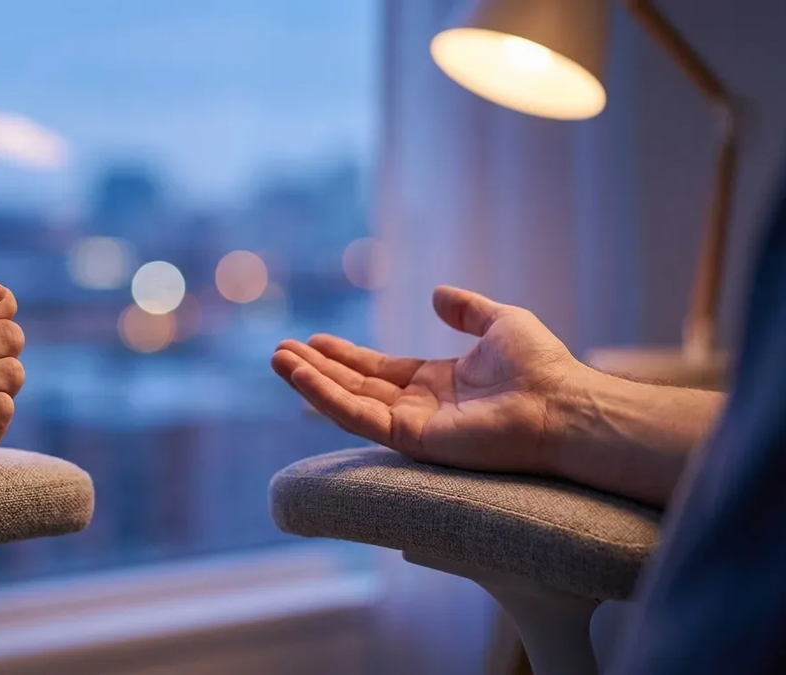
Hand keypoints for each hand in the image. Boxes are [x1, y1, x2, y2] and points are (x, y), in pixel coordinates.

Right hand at [271, 286, 581, 474]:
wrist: (561, 405)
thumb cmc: (543, 368)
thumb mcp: (501, 323)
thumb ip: (467, 309)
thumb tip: (437, 293)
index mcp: (439, 383)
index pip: (380, 370)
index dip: (346, 356)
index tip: (315, 340)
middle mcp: (420, 407)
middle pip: (354, 386)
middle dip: (317, 368)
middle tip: (280, 349)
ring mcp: (412, 426)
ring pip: (347, 402)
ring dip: (309, 381)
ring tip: (277, 358)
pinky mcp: (410, 439)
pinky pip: (356, 417)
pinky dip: (324, 396)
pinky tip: (299, 374)